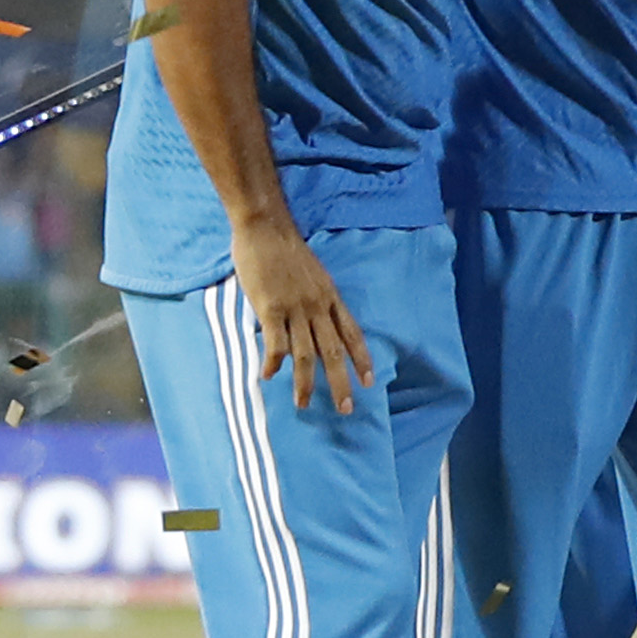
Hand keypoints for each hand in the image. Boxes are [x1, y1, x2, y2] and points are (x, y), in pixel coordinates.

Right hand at [227, 223, 373, 415]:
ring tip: (303, 405)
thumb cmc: (286, 251)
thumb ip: (315, 300)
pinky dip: (273, 362)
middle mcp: (319, 306)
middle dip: (342, 382)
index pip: (353, 334)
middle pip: (335, 351)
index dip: (362, 359)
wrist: (266, 228)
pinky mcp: (271, 308)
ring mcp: (296, 308)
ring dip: (305, 383)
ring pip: (306, 354)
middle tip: (346, 409)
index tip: (370, 382)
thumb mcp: (313, 276)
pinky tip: (268, 376)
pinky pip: (275, 342)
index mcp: (332, 298)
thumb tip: (309, 323)